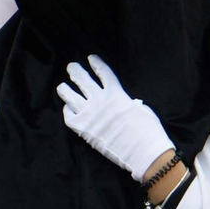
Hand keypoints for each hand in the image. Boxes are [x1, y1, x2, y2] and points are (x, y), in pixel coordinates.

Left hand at [56, 55, 173, 182]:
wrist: (142, 150)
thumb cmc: (147, 129)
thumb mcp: (140, 108)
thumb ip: (126, 102)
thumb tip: (123, 103)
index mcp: (116, 93)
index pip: (103, 72)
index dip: (96, 63)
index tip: (90, 57)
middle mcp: (99, 100)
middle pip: (82, 80)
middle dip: (75, 71)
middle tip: (71, 67)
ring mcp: (89, 114)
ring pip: (70, 96)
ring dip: (64, 89)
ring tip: (62, 87)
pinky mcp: (82, 128)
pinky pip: (69, 116)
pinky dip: (67, 110)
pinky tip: (68, 108)